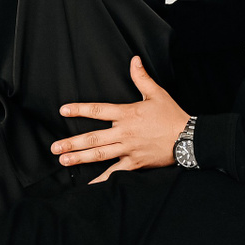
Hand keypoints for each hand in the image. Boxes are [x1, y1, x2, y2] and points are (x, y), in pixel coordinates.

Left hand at [51, 56, 189, 182]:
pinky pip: (116, 173)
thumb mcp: (156, 93)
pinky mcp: (136, 163)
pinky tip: (90, 184)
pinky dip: (103, 179)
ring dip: (81, 158)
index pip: (98, 110)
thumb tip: (134, 59)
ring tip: (64, 161)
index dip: (79, 110)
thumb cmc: (172, 115)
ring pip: (100, 154)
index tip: (63, 110)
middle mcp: (124, 132)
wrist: (189, 138)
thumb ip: (141, 77)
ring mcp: (129, 149)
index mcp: (127, 114)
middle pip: (93, 137)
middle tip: (55, 148)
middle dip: (72, 142)